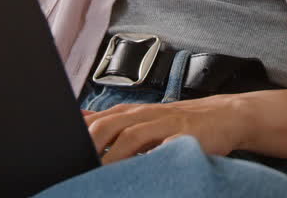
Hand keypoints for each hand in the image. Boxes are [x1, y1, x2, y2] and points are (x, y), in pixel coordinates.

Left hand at [83, 94, 249, 164]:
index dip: (79, 136)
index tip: (64, 153)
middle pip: (108, 125)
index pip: (96, 121)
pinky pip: (165, 147)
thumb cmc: (177, 121)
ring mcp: (164, 124)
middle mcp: (144, 115)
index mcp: (131, 112)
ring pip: (131, 136)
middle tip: (78, 166)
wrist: (222, 115)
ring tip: (101, 173)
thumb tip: (79, 120)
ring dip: (113, 156)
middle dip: (91, 145)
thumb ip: (111, 120)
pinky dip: (152, 158)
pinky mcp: (184, 136)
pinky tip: (143, 169)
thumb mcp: (140, 117)